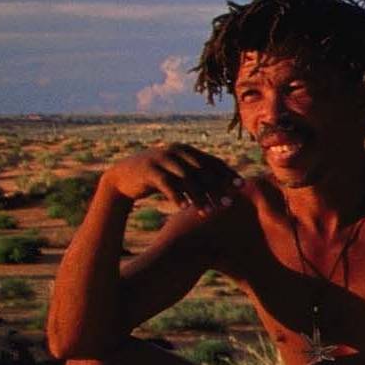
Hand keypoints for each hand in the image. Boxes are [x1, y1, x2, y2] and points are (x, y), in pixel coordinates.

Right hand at [111, 144, 242, 215]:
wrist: (123, 177)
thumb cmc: (158, 178)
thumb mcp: (179, 175)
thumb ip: (198, 178)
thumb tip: (226, 191)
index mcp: (186, 151)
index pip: (212, 161)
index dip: (228, 173)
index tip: (241, 186)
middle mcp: (176, 152)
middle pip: (202, 170)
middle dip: (217, 188)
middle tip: (228, 204)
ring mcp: (161, 159)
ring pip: (186, 178)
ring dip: (199, 197)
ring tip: (207, 213)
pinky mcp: (148, 170)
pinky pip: (166, 184)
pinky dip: (177, 196)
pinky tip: (184, 208)